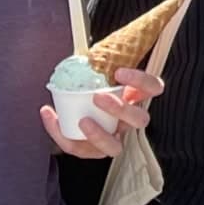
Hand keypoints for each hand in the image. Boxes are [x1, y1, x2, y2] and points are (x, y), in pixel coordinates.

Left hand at [41, 68, 164, 158]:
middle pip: (139, 120)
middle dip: (121, 109)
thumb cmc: (84, 86)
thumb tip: (87, 53)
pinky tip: (49, 114)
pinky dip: (60, 133)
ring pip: (115, 147)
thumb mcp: (93, 73)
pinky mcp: (90, 151)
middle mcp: (127, 121)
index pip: (153, 88)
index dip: (142, 81)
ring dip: (100, 134)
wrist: (65, 107)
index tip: (119, 72)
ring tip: (83, 120)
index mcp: (133, 98)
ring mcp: (111, 139)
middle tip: (98, 97)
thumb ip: (97, 63)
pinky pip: (78, 148)